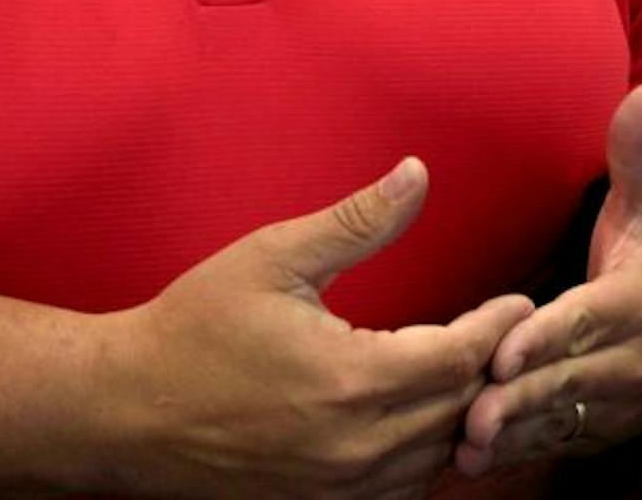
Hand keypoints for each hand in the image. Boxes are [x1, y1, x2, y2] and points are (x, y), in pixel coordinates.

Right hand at [94, 157, 532, 499]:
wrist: (122, 412)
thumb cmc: (193, 328)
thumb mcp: (274, 258)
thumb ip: (357, 221)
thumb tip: (416, 173)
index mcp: (350, 382)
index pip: (459, 359)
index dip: (498, 329)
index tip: (519, 303)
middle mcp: (353, 447)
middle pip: (459, 410)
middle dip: (491, 368)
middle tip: (513, 332)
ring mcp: (337, 488)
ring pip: (437, 458)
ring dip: (463, 414)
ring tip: (480, 372)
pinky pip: (401, 488)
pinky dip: (426, 453)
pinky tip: (428, 418)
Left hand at [455, 85, 641, 476]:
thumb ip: (634, 149)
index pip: (590, 320)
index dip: (549, 337)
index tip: (507, 347)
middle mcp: (636, 360)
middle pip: (569, 380)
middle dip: (520, 398)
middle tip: (469, 411)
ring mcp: (619, 401)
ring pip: (560, 420)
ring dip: (513, 436)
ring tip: (464, 446)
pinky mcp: (600, 428)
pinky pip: (556, 443)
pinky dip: (517, 452)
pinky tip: (471, 461)